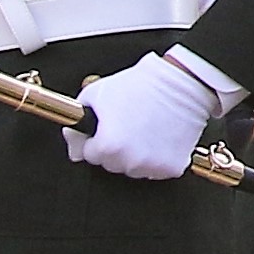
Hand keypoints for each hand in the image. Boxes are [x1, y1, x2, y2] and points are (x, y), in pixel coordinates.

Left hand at [69, 48, 225, 181]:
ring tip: (143, 129)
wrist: (180, 83)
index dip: (95, 138)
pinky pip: (156, 170)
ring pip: (133, 168)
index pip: (89, 154)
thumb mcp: (97, 93)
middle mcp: (129, 161)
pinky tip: (158, 137)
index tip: (106, 128)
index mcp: (108, 146)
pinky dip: (156, 158)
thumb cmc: (141, 85)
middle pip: (111, 164)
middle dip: (114, 148)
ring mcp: (152, 167)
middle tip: (127, 124)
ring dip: (134, 155)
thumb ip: (78, 119)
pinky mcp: (172, 168)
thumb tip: (73, 141)